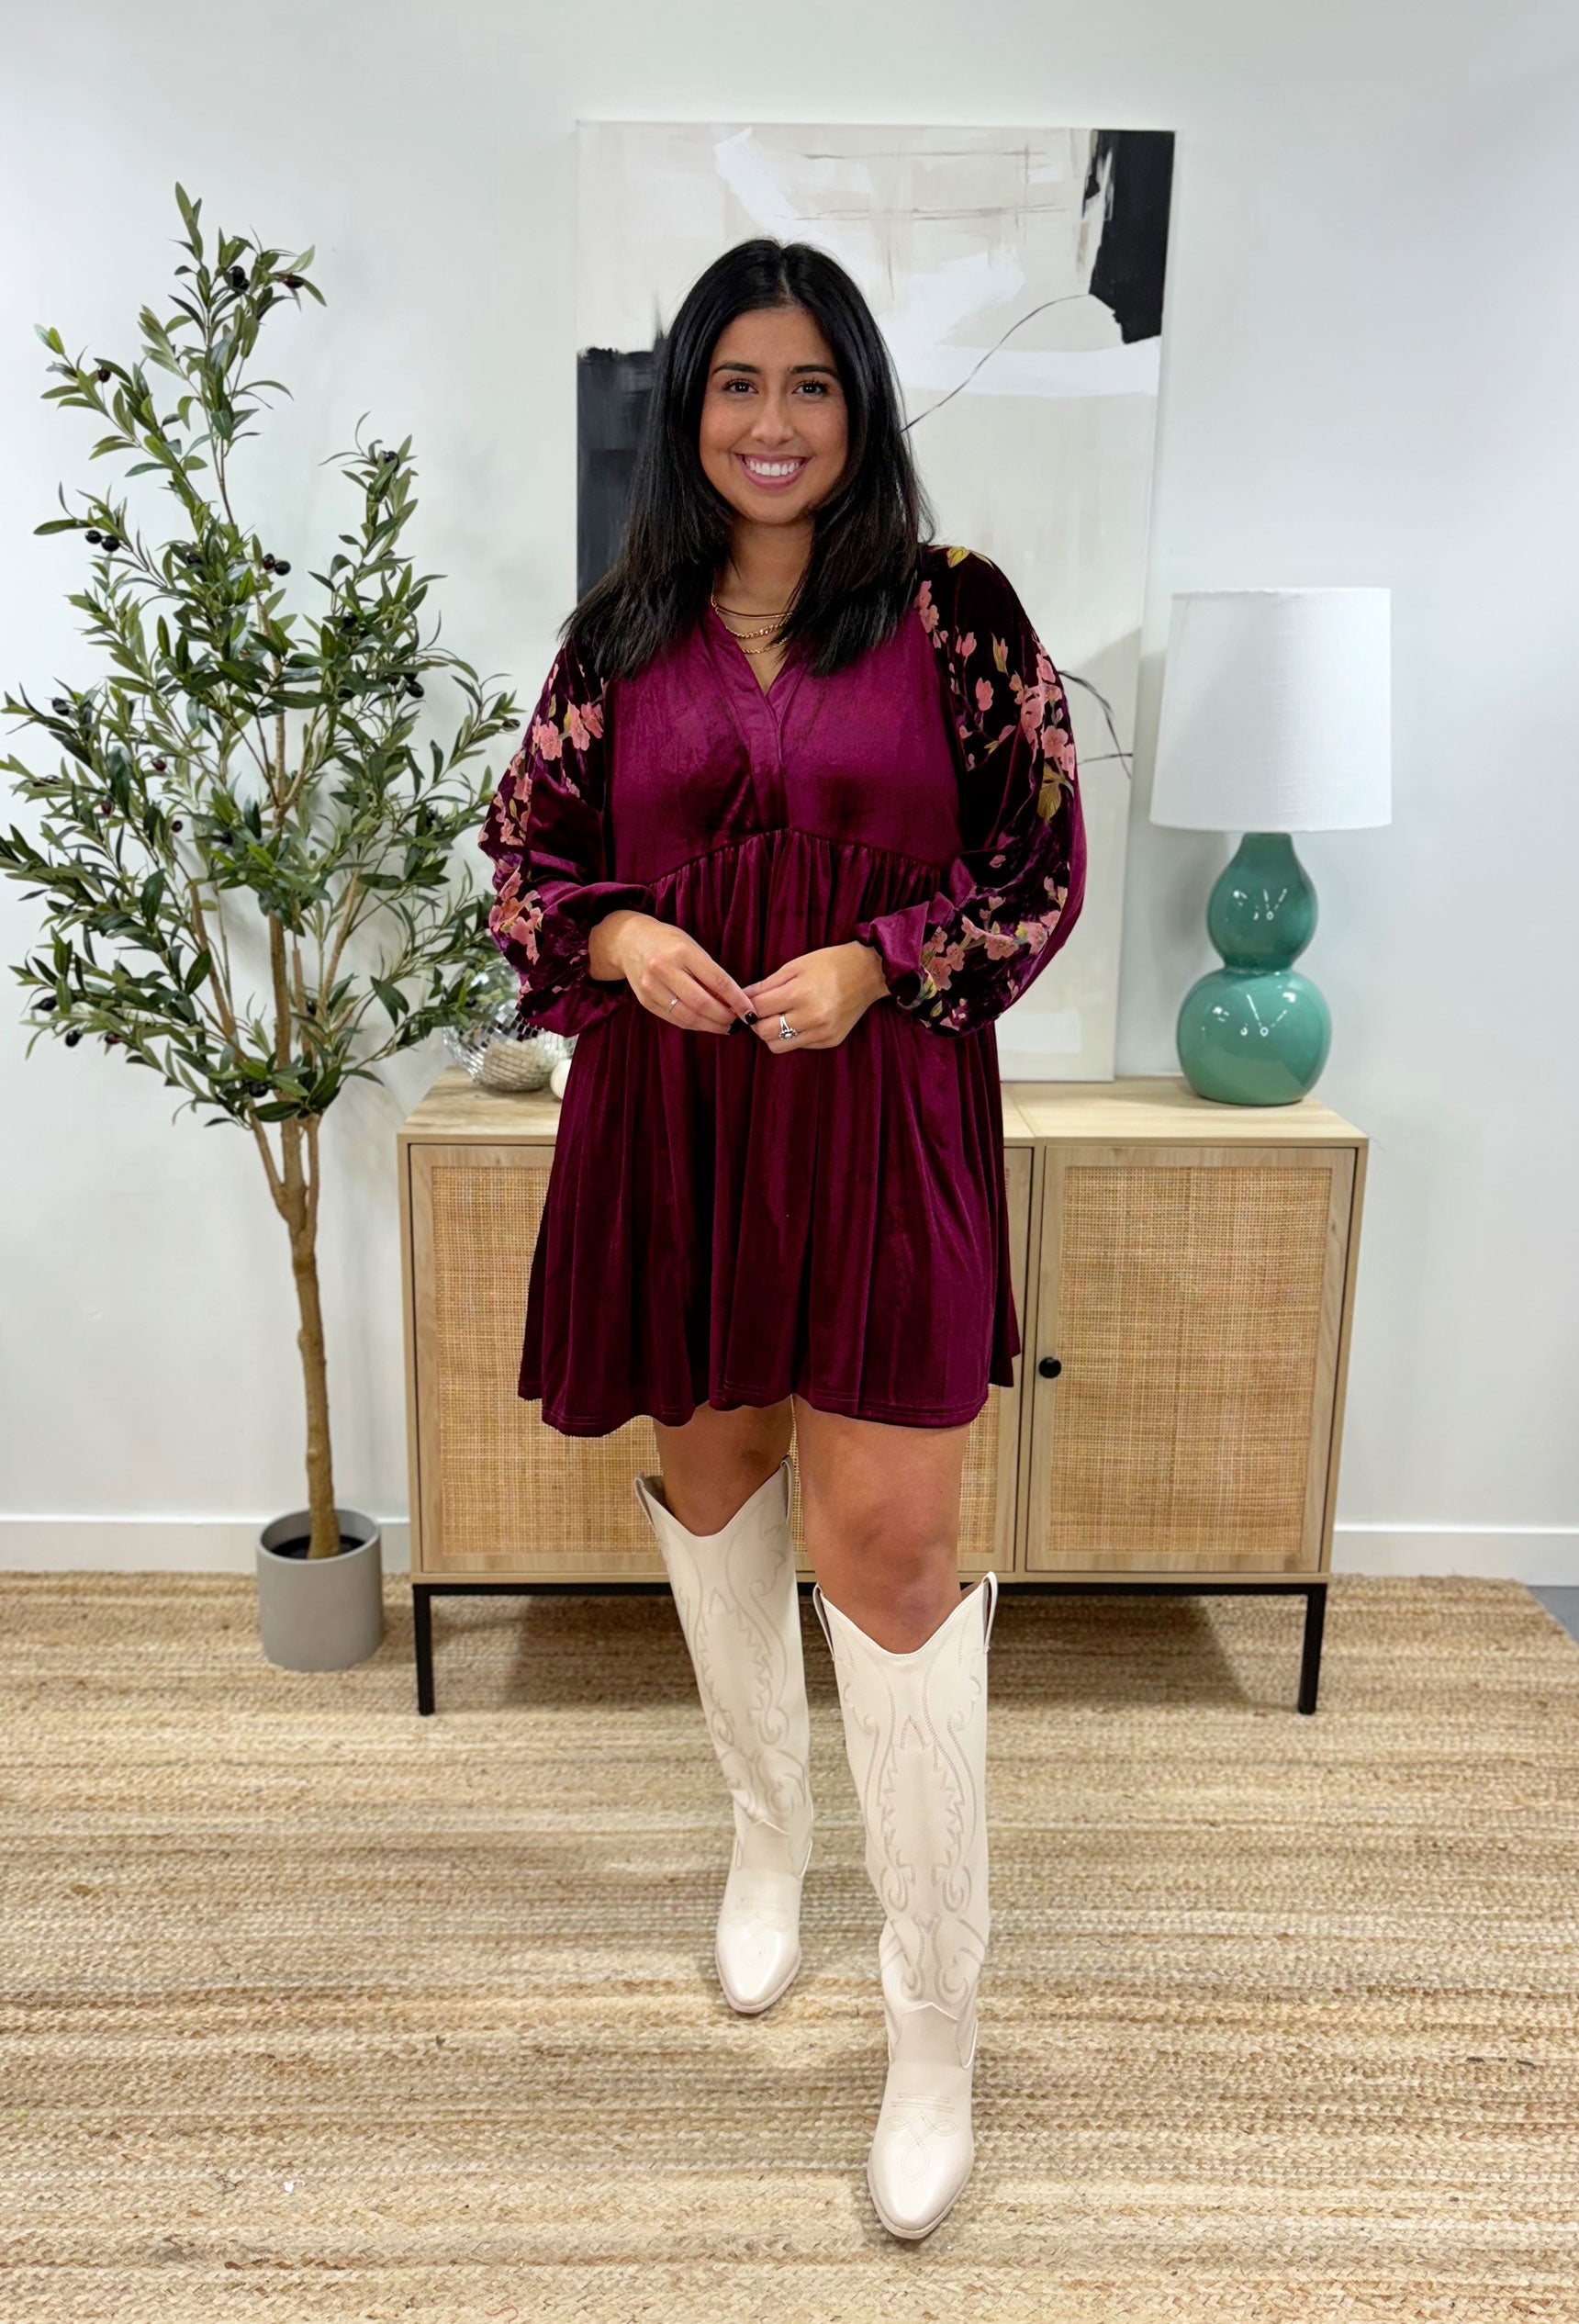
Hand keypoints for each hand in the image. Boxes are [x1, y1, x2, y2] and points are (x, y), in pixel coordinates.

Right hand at [591, 910, 755, 1034]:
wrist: (630, 941)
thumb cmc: (669, 942)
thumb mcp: (692, 948)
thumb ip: (710, 973)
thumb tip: (734, 1001)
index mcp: (682, 952)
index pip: (717, 980)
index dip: (737, 1000)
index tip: (750, 1011)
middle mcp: (664, 969)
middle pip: (702, 1003)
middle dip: (725, 1017)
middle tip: (739, 1022)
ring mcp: (652, 987)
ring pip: (688, 1016)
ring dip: (711, 1026)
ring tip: (727, 1026)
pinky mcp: (646, 1001)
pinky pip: (675, 1019)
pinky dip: (695, 1025)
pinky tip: (707, 1024)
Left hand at [740, 941, 888, 1052]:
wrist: (868, 973)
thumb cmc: (829, 964)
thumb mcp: (795, 966)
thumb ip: (766, 985)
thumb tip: (742, 997)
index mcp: (799, 994)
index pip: (757, 1009)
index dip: (747, 1005)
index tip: (747, 1002)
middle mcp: (811, 1017)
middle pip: (764, 1033)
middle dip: (757, 1022)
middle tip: (762, 1011)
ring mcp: (822, 1032)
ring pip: (778, 1046)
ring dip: (772, 1034)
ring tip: (779, 1018)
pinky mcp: (830, 1041)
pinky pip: (799, 1046)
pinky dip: (794, 1035)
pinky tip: (801, 1019)